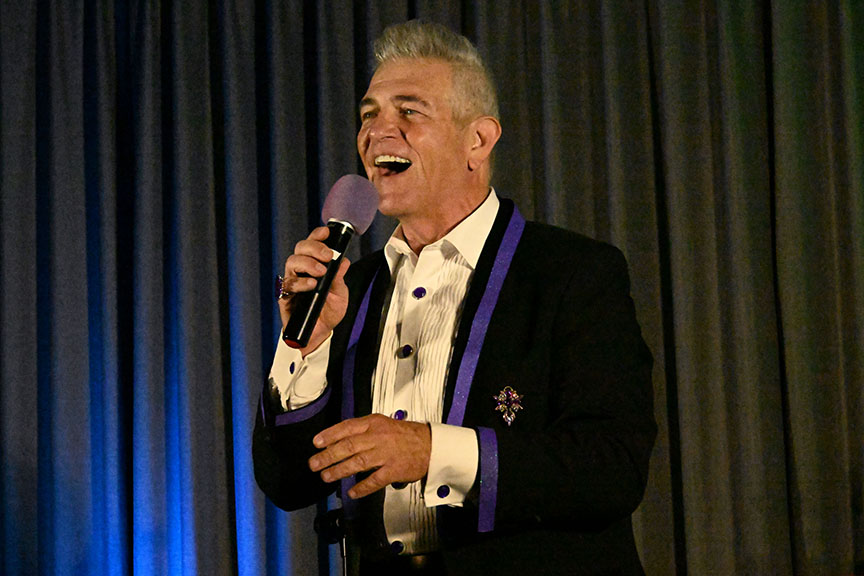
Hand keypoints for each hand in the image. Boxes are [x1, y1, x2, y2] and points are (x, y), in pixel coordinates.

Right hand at [279, 226, 349, 354]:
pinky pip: (288, 285)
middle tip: (327, 256)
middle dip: (313, 248)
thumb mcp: (340, 294)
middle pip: (299, 249)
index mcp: (313, 266)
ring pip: (291, 262)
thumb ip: (339, 278)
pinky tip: (311, 285)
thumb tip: (343, 261)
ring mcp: (292, 283)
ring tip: (321, 272)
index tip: (326, 232)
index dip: (317, 236)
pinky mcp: (285, 297)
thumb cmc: (328, 312)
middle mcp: (300, 271)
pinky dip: (300, 282)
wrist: (320, 334)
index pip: (312, 245)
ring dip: (307, 263)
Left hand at [308, 414, 431, 498]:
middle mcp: (378, 437)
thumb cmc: (405, 436)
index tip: (316, 443)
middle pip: (348, 446)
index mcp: (374, 424)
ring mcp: (386, 454)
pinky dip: (362, 487)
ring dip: (340, 470)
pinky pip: (375, 480)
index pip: (347, 427)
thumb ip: (363, 431)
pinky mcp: (394, 470)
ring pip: (358, 462)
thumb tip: (339, 439)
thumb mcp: (383, 424)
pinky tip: (352, 492)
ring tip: (326, 476)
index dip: (330, 435)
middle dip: (328, 456)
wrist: (430, 445)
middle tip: (314, 463)